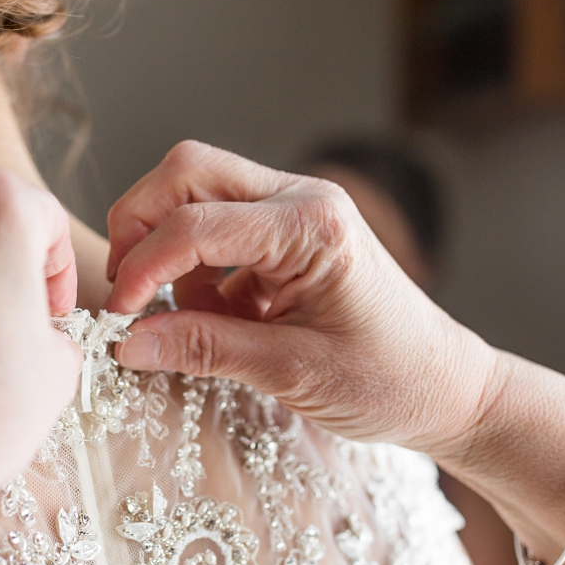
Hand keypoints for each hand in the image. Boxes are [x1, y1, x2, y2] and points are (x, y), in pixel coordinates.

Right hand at [105, 141, 502, 459]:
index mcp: (314, 225)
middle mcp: (303, 199)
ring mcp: (294, 212)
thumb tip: (127, 342)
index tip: (117, 316)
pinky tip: (213, 319)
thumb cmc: (390, 382)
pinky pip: (215, 232)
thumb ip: (205, 350)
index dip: (143, 268)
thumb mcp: (292, 373)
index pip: (197, 224)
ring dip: (166, 249)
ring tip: (183, 318)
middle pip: (187, 173)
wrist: (447, 391)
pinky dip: (194, 273)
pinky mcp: (285, 237)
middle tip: (125, 292)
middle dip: (140, 225)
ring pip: (195, 193)